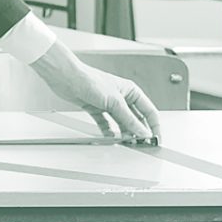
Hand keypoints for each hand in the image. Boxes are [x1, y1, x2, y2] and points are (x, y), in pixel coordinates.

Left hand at [30, 42, 161, 142]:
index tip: (156, 139)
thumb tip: (142, 131)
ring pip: (121, 122)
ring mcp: (108, 103)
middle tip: (140, 144)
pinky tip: (110, 137)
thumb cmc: (88, 79)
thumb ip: (129, 118)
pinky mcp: (95, 108)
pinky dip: (108, 131)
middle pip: (135, 118)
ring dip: (124, 132)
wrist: (65, 77)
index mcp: (130, 91)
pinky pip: (105, 123)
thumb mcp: (114, 101)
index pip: (149, 111)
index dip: (154, 126)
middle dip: (138, 131)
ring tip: (126, 142)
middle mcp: (120, 97)